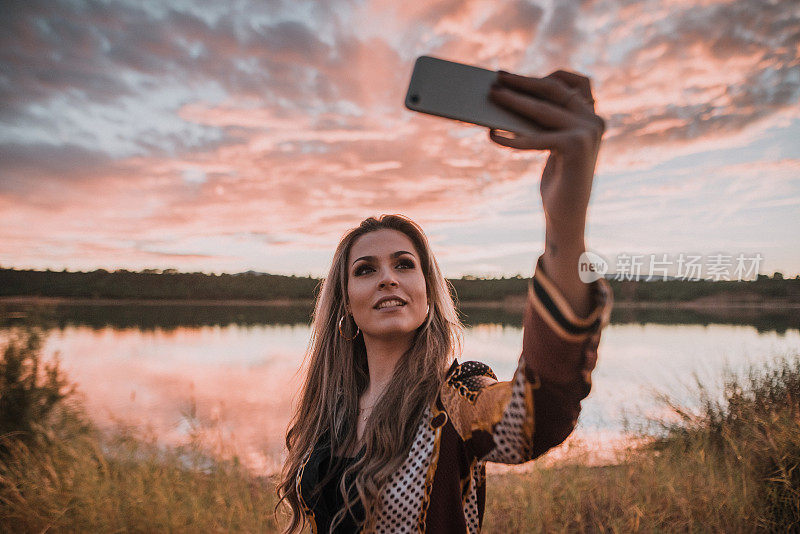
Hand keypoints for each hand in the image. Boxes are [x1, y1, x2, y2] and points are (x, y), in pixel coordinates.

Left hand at [488, 70, 604, 239]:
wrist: (568, 216)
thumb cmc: (557, 180)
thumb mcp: (553, 145)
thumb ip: (548, 121)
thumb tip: (511, 96)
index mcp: (592, 117)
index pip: (572, 82)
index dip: (542, 76)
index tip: (512, 75)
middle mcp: (594, 120)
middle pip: (554, 90)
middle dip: (522, 83)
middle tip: (496, 79)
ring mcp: (588, 132)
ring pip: (543, 110)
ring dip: (513, 101)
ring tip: (491, 97)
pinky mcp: (576, 146)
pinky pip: (536, 137)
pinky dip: (512, 137)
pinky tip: (493, 136)